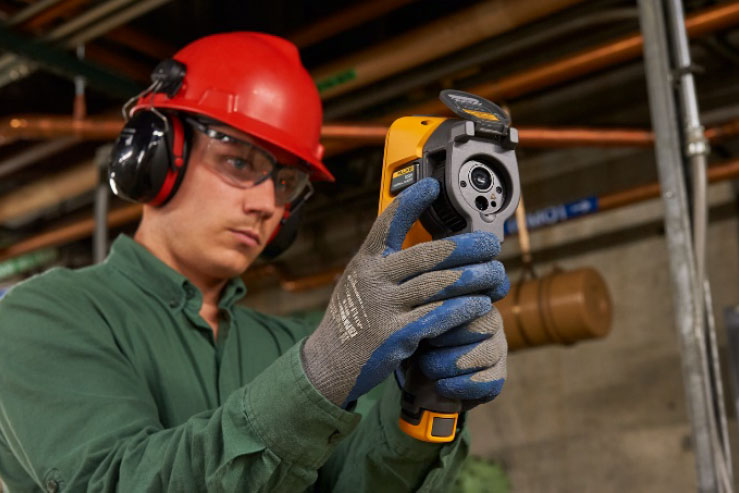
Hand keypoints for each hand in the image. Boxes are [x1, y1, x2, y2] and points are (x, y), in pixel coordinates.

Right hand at [302, 178, 507, 407]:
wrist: (329, 363)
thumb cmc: (352, 319)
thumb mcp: (358, 282)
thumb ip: (384, 263)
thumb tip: (421, 243)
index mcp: (365, 262)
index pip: (388, 223)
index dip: (411, 202)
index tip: (433, 186)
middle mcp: (373, 279)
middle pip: (428, 255)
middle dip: (466, 247)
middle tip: (491, 245)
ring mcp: (384, 307)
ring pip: (439, 285)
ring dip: (474, 278)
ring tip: (496, 275)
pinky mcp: (396, 336)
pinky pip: (437, 317)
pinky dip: (462, 308)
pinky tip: (481, 304)